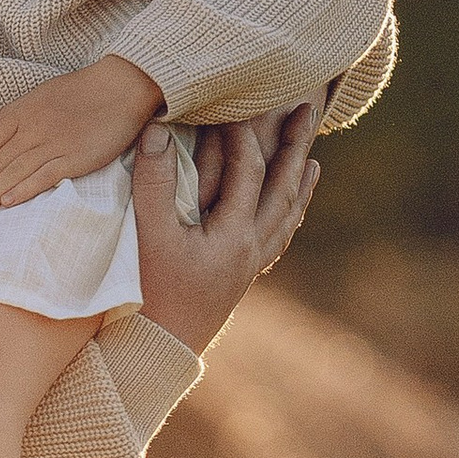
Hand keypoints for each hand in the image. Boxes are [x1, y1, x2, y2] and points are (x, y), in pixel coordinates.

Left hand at [0, 53, 162, 220]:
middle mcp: (31, 130)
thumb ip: (8, 114)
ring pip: (13, 172)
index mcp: (20, 115)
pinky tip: (7, 203)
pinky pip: (45, 175)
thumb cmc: (80, 91)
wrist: (120, 86)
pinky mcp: (75, 157)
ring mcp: (53, 144)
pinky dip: (24, 189)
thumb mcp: (38, 96)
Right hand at [131, 102, 321, 355]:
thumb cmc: (145, 293)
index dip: (239, 134)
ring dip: (298, 187)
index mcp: (235, 234)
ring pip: (285, 219)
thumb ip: (154, 181)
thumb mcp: (146, 233)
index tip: (230, 104)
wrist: (152, 353)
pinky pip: (273, 244)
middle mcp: (251, 249)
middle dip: (294, 148)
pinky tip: (283, 218)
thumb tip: (158, 130)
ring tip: (313, 163)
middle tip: (307, 111)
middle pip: (283, 190)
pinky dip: (284, 222)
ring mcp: (248, 267)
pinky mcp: (238, 281)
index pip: (247, 170)